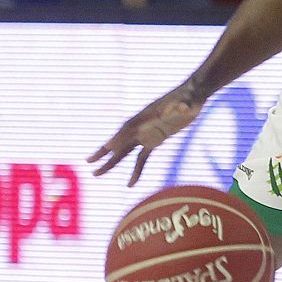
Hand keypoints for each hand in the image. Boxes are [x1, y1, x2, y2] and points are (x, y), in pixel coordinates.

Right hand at [90, 84, 204, 185]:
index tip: (107, 148)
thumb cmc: (190, 97)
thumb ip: (183, 104)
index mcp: (146, 116)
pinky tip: (130, 184)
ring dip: (112, 163)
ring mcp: (146, 134)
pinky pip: (142, 158)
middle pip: (120, 142)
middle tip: (88, 163)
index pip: (129, 129)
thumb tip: (184, 106)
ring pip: (125, 152)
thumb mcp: (188, 100)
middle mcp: (141, 126)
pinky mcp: (155, 141)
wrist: (193, 97)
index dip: (119, 138)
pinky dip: (136, 170)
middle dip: (104, 153)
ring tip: (96, 174)